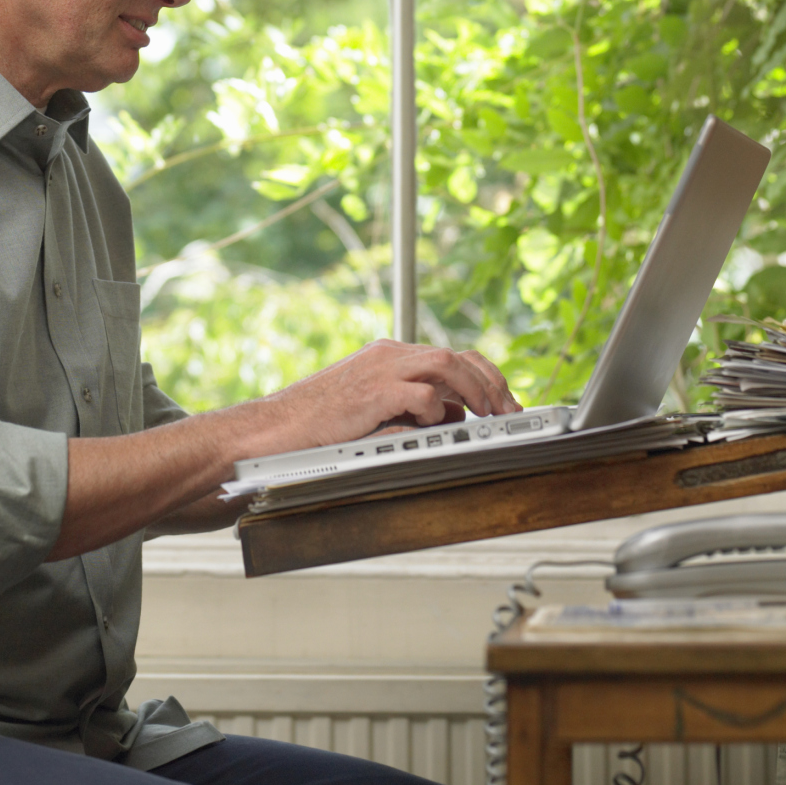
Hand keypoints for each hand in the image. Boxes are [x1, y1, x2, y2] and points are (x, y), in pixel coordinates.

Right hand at [248, 338, 518, 458]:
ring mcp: (381, 370)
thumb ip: (412, 406)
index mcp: (390, 356)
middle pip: (457, 356)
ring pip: (446, 364)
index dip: (484, 376)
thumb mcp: (374, 410)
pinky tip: (441, 424)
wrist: (275, 429)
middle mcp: (389, 355)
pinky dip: (437, 409)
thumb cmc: (318, 424)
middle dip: (492, 382)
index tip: (503, 400)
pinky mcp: (372, 393)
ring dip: (478, 390)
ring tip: (492, 414)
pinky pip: (419, 393)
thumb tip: (452, 413)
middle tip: (510, 410)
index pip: (451, 356)